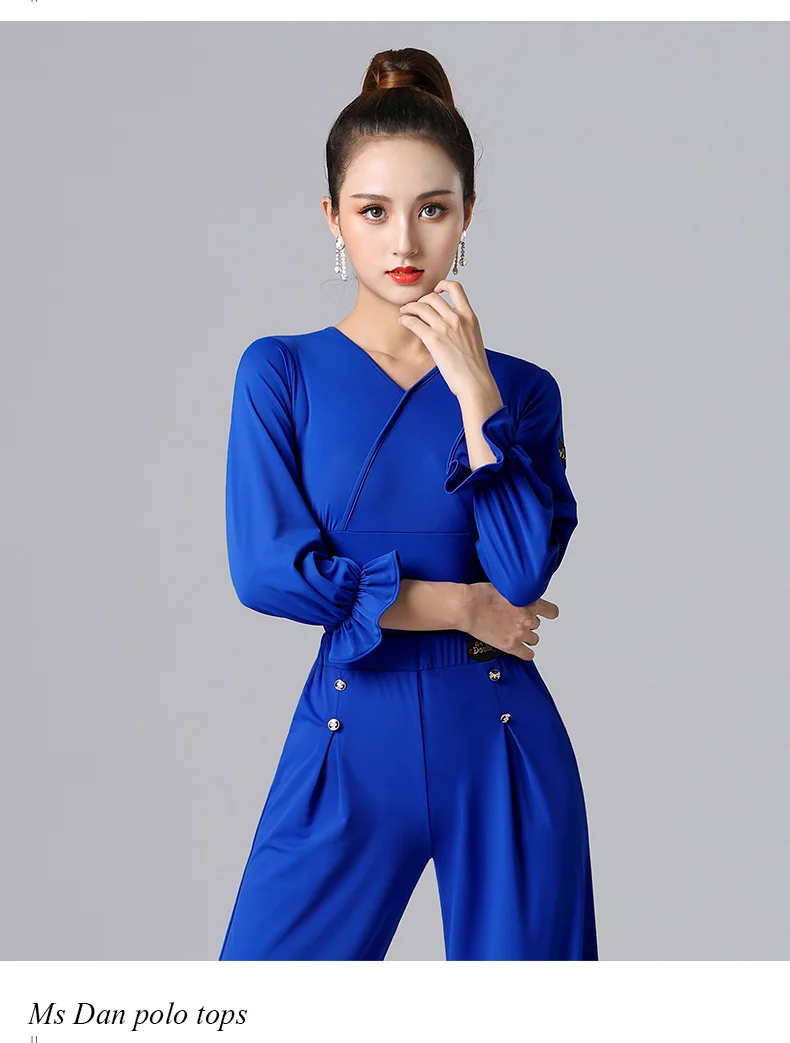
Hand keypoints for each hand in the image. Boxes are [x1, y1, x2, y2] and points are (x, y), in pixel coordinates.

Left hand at [396, 279, 492, 399]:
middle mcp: (457, 318)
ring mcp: (445, 328)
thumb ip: (462, 328)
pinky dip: (405, 319)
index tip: (436, 290)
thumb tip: (449, 326)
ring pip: (421, 307)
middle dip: (421, 300)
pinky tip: (403, 322)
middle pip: (433, 297)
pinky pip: (414, 322)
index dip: (443, 284)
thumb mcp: (473, 339)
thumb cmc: (474, 367)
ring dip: (409, 307)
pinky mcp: (433, 340)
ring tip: (404, 312)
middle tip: (415, 306)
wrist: (474, 381)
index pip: (456, 288)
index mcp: (469, 317)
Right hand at [457, 582, 558, 661]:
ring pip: (533, 639)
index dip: (548, 612)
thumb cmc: (480, 595)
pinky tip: (523, 651)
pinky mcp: (510, 645)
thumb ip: (517, 594)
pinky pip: (527, 654)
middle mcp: (528, 619)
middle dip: (527, 622)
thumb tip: (518, 595)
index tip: (547, 613)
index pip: (551, 611)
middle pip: (536, 624)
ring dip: (526, 636)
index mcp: (529, 602)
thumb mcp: (505, 587)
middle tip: (515, 619)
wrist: (467, 607)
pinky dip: (526, 653)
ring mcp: (520, 633)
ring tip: (515, 632)